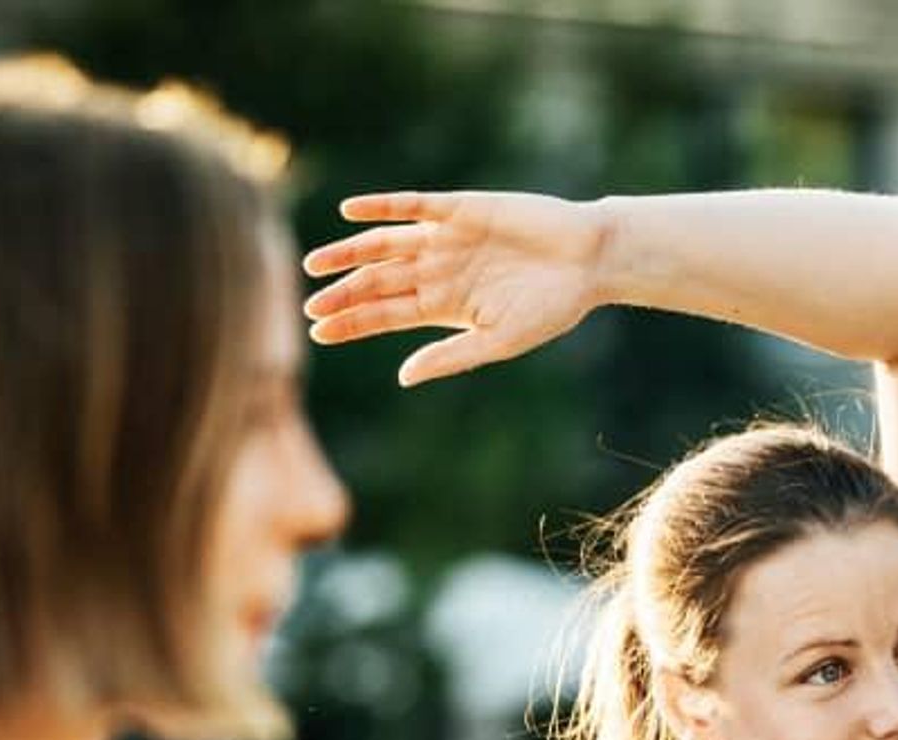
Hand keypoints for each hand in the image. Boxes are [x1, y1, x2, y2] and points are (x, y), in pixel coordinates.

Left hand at [302, 190, 604, 385]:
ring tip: (315, 264)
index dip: (351, 322)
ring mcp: (445, 238)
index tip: (317, 332)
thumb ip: (450, 356)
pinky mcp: (460, 209)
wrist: (589, 260)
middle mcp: (437, 271)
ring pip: (384, 244)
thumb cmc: (553, 307)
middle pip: (377, 282)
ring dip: (349, 252)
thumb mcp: (499, 340)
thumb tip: (403, 376)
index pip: (385, 315)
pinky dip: (382, 207)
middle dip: (342, 294)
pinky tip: (351, 213)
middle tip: (307, 305)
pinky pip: (412, 206)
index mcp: (444, 306)